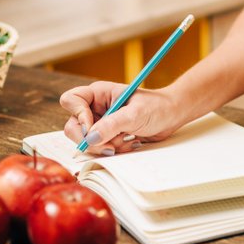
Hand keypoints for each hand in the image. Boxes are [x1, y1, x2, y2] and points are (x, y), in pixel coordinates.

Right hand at [59, 81, 183, 154]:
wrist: (171, 115)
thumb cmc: (156, 107)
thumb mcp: (134, 115)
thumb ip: (112, 125)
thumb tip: (91, 138)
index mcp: (98, 93)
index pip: (71, 101)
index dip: (78, 116)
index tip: (93, 129)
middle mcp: (95, 107)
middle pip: (73, 126)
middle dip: (91, 140)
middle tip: (110, 146)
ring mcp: (100, 122)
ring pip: (87, 141)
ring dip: (105, 146)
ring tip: (126, 141)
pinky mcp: (108, 135)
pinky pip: (100, 148)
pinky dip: (113, 150)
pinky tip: (129, 143)